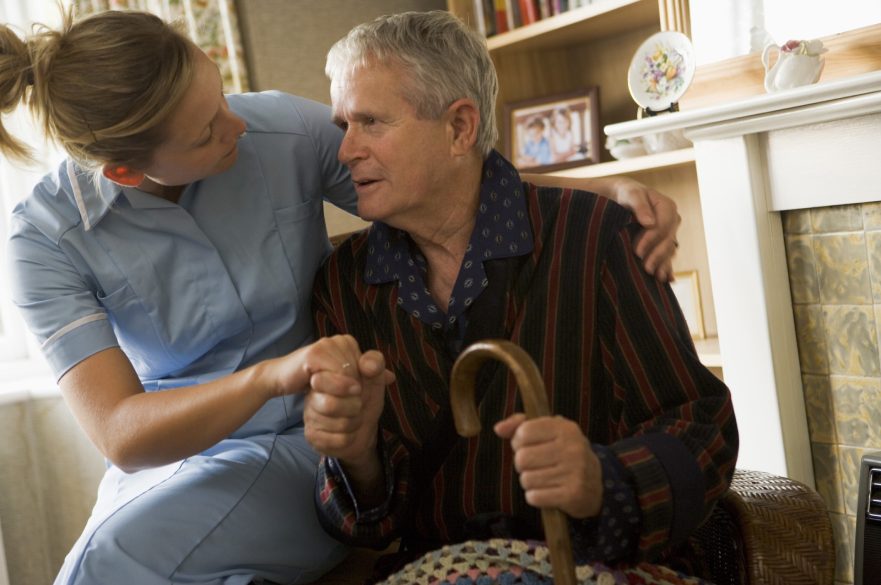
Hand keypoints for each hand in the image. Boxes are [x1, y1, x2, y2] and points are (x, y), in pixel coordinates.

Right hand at [264, 334, 362, 398]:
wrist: (282, 378)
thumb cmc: (313, 380)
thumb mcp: (344, 380)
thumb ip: (368, 378)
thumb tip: (390, 377)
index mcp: (349, 342)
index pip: (370, 368)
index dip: (360, 384)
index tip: (343, 389)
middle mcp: (340, 339)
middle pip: (361, 371)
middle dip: (350, 388)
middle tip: (332, 392)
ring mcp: (327, 344)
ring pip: (350, 373)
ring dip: (341, 390)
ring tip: (325, 391)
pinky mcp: (315, 353)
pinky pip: (336, 374)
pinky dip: (332, 387)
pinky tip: (317, 387)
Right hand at [303, 348, 392, 465]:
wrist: (364, 427)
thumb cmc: (366, 398)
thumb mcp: (374, 377)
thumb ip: (374, 363)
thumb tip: (368, 365)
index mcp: (323, 375)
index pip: (324, 379)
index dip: (348, 385)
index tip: (358, 387)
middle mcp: (311, 395)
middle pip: (330, 405)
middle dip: (354, 406)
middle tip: (358, 404)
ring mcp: (310, 416)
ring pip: (337, 423)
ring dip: (354, 422)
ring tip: (355, 418)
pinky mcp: (313, 436)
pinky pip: (339, 439)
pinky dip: (351, 437)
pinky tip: (349, 432)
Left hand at [494, 414, 601, 518]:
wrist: (595, 484)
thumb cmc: (563, 454)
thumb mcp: (548, 432)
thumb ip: (520, 425)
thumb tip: (498, 429)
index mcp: (565, 428)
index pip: (523, 432)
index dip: (519, 442)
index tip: (529, 446)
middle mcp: (572, 448)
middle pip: (522, 458)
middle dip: (523, 465)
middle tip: (536, 466)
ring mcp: (575, 472)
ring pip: (526, 479)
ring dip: (529, 482)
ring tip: (544, 479)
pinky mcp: (572, 494)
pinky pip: (534, 497)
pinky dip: (535, 497)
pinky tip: (548, 492)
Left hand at [605, 177, 680, 281]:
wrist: (622, 198)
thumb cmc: (626, 194)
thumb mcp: (631, 194)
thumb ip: (640, 206)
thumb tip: (649, 222)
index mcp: (667, 207)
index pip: (662, 226)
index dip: (651, 239)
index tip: (637, 251)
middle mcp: (672, 221)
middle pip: (667, 241)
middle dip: (657, 256)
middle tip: (646, 269)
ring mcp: (669, 233)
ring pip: (669, 251)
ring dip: (663, 264)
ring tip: (655, 277)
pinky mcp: (663, 243)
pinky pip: (667, 256)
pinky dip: (667, 268)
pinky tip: (667, 280)